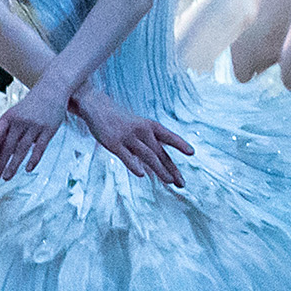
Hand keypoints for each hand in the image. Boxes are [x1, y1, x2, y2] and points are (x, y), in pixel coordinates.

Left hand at [0, 80, 73, 183]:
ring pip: (22, 149)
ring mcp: (35, 125)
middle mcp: (21, 121)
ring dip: (13, 165)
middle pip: (7, 146)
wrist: (53, 88)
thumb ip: (5, 131)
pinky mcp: (49, 129)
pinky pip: (40, 147)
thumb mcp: (15, 114)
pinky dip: (34, 159)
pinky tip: (28, 169)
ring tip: (6, 178)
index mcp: (9, 116)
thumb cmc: (30, 105)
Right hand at [75, 88, 192, 189]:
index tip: (192, 152)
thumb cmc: (123, 121)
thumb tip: (165, 165)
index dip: (180, 144)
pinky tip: (141, 174)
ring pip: (147, 156)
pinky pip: (126, 156)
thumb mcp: (141, 127)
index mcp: (150, 126)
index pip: (168, 136)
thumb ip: (152, 144)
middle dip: (172, 169)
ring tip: (170, 181)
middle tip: (182, 183)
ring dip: (160, 169)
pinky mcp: (113, 144)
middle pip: (160, 153)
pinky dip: (134, 165)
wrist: (98, 107)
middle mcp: (142, 131)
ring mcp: (128, 137)